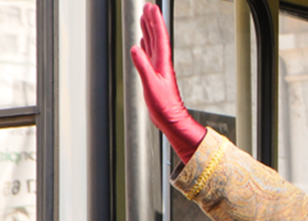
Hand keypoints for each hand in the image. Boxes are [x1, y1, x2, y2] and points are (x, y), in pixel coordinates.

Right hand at [129, 4, 204, 162]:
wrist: (172, 121)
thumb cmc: (165, 107)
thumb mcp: (151, 86)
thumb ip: (143, 67)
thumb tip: (135, 48)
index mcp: (162, 64)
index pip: (159, 37)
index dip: (155, 22)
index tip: (151, 8)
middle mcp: (161, 64)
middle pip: (156, 37)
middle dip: (152, 21)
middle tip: (148, 7)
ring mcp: (158, 69)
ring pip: (152, 45)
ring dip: (149, 30)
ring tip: (144, 19)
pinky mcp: (155, 76)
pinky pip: (149, 56)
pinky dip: (145, 46)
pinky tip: (142, 43)